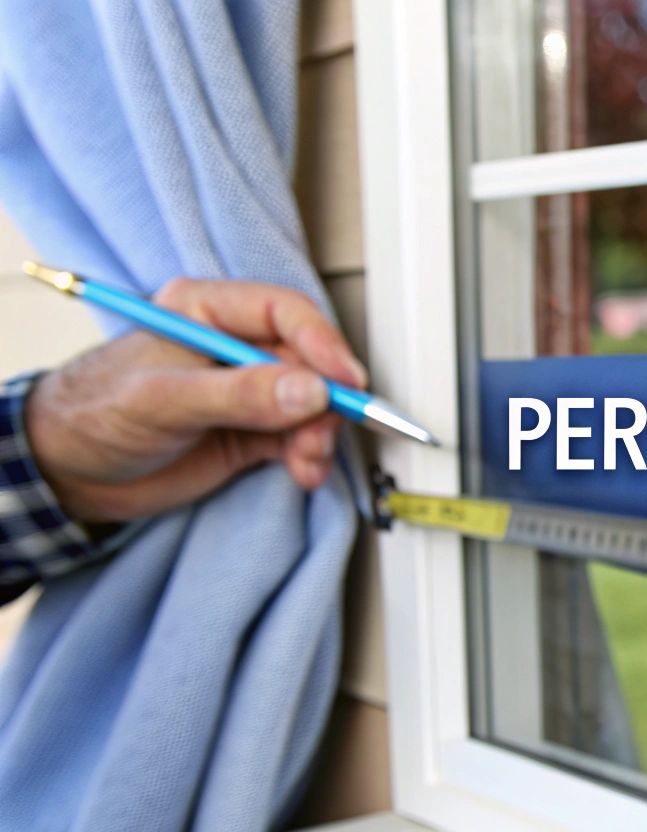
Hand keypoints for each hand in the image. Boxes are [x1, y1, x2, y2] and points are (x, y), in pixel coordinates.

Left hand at [24, 278, 365, 523]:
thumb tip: (310, 390)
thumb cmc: (93, 415)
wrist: (69, 473)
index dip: (322, 344)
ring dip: (319, 436)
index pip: (285, 313)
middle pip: (309, 362)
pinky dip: (310, 457)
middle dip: (323, 403)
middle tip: (320, 436)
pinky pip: (300, 438)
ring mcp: (247, 391)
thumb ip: (238, 394)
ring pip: (311, 404)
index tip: (344, 382)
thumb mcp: (162, 399)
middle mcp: (235, 346)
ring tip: (306, 462)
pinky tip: (302, 472)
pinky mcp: (253, 431)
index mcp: (207, 311)